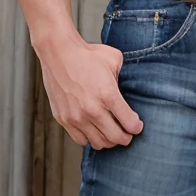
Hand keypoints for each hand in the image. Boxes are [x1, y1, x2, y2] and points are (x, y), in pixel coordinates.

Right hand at [37, 30, 142, 149]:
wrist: (58, 52)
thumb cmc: (86, 55)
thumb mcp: (115, 61)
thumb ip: (124, 78)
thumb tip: (128, 88)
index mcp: (108, 95)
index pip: (130, 124)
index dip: (137, 127)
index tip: (137, 125)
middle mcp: (92, 110)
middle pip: (116, 138)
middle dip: (125, 138)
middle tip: (127, 133)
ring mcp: (76, 117)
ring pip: (99, 143)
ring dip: (108, 140)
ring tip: (110, 132)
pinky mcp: (64, 119)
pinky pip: (81, 140)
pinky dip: (90, 138)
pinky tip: (93, 130)